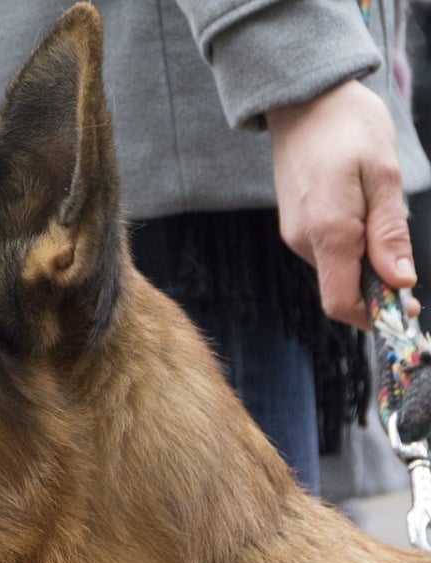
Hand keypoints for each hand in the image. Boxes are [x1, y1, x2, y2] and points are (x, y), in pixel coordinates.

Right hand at [267, 79, 417, 329]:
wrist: (303, 100)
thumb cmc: (348, 127)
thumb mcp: (384, 175)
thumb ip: (389, 233)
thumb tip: (400, 283)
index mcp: (328, 232)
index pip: (342, 302)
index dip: (376, 317)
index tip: (409, 311)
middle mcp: (304, 240)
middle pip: (342, 289)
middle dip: (377, 290)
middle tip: (411, 271)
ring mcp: (296, 232)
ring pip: (336, 269)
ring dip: (366, 264)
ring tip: (384, 218)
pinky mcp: (297, 223)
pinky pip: (327, 251)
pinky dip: (351, 249)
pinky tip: (365, 213)